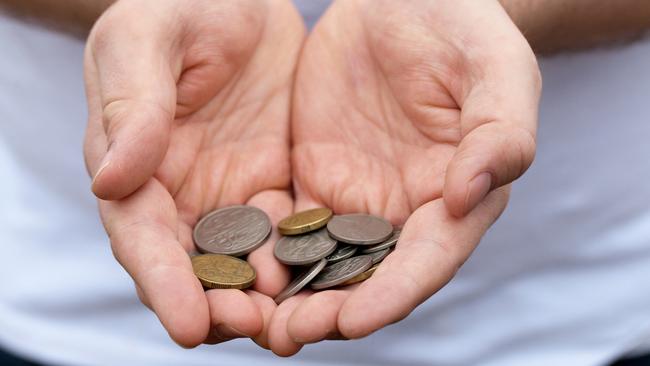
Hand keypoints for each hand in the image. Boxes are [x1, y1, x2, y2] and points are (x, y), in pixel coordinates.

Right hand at [83, 0, 304, 347]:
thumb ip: (133, 106)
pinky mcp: (274, 185)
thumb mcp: (147, 40)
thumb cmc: (178, 5)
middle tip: (252, 330)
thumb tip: (110, 181)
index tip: (187, 325)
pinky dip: (302, 262)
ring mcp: (230, 193)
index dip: (163, 283)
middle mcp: (180, 194)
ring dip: (265, 298)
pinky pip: (288, 233)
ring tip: (296, 324)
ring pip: (243, 262)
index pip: (143, 236)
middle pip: (194, 267)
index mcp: (136, 166)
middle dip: (218, 306)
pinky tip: (329, 277)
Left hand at [269, 0, 540, 354]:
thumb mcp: (494, 69)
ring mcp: (356, 199)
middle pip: (370, 278)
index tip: (353, 320)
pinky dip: (264, 254)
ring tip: (252, 322)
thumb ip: (499, 133)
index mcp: (456, 195)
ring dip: (291, 296)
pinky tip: (234, 269)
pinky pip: (286, 227)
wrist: (403, 1)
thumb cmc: (462, 27)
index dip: (394, 293)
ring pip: (323, 264)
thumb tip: (471, 196)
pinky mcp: (314, 181)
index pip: (428, 259)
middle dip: (332, 311)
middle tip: (287, 335)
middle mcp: (406, 211)